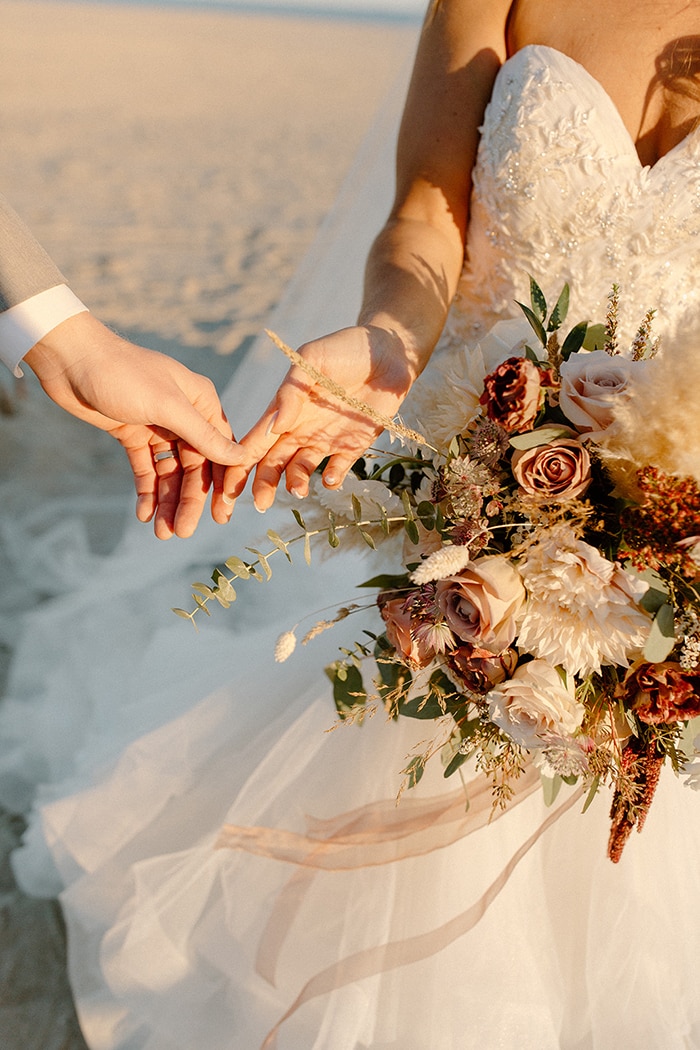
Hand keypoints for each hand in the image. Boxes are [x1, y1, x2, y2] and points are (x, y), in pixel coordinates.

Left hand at [25, 312, 241, 538]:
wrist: (71, 360)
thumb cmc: (124, 374)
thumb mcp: (168, 406)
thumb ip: (203, 435)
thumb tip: (239, 457)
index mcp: (202, 403)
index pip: (221, 450)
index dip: (224, 483)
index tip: (222, 515)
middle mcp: (185, 416)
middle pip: (195, 467)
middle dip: (189, 501)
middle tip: (183, 532)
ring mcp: (158, 427)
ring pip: (170, 473)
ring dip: (167, 502)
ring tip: (161, 532)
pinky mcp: (133, 435)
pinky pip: (145, 469)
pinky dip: (146, 491)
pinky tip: (144, 514)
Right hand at [223, 325, 415, 510]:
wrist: (387, 350)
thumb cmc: (344, 348)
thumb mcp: (312, 359)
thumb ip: (291, 392)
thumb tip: (274, 426)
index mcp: (284, 410)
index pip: (255, 442)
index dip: (239, 465)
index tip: (228, 488)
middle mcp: (300, 429)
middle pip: (273, 463)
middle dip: (262, 484)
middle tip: (260, 503)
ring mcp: (325, 439)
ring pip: (300, 470)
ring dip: (294, 483)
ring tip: (297, 490)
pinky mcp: (353, 445)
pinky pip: (337, 469)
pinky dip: (331, 478)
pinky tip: (329, 479)